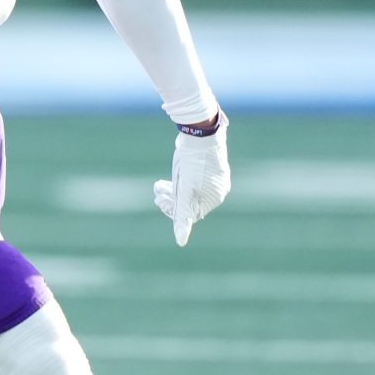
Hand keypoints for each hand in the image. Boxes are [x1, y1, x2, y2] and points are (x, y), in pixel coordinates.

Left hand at [153, 112, 229, 246]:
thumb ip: (182, 217)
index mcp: (215, 197)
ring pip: (190, 191)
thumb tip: (180, 242)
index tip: (158, 199)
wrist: (200, 131)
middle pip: (190, 202)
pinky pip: (194, 180)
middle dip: (170, 199)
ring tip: (158, 185)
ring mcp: (215, 177)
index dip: (171, 209)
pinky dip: (180, 181)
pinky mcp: (209, 166)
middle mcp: (218, 189)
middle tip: (156, 190)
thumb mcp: (184, 192)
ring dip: (173, 191)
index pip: (190, 214)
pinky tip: (168, 178)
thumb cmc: (192, 163)